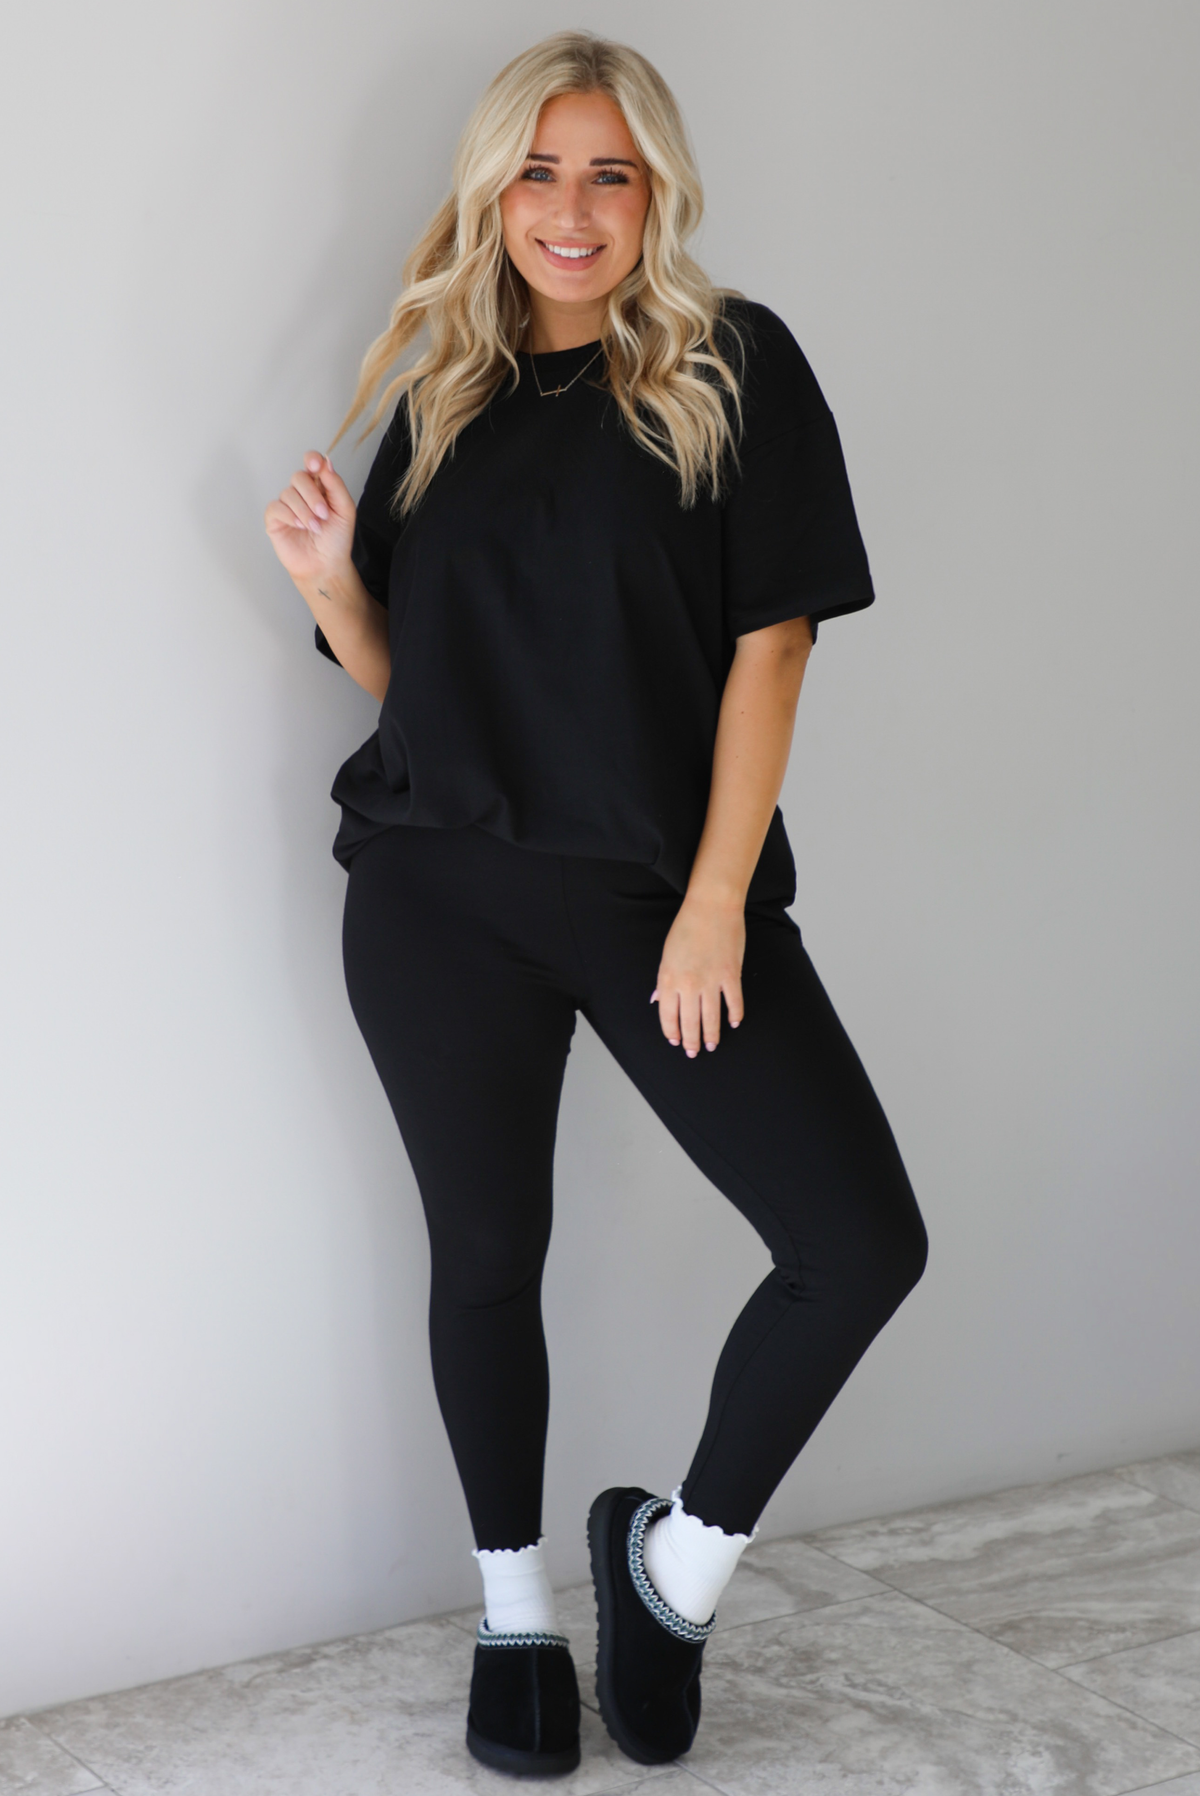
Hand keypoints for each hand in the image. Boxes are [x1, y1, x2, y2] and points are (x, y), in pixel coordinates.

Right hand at [264, 452, 355, 586]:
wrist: (326, 565)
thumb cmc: (336, 540)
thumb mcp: (345, 510)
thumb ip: (336, 485)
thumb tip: (326, 462)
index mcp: (320, 486)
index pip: (312, 463)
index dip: (312, 460)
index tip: (316, 466)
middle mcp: (302, 493)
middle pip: (299, 477)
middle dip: (312, 495)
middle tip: (323, 514)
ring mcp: (287, 505)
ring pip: (288, 493)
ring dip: (304, 511)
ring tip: (315, 527)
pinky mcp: (275, 518)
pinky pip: (276, 507)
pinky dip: (289, 515)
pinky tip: (300, 526)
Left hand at [651, 895, 744, 1056]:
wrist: (711, 906)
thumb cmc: (687, 927)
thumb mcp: (667, 954)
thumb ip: (663, 980)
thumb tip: (658, 1001)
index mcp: (668, 978)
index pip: (667, 1015)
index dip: (671, 1031)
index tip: (675, 1041)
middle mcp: (688, 984)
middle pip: (689, 1022)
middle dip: (691, 1041)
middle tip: (693, 1052)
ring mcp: (711, 981)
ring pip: (711, 1018)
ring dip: (712, 1035)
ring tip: (712, 1045)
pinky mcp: (731, 975)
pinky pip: (734, 1002)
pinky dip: (735, 1015)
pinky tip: (734, 1023)